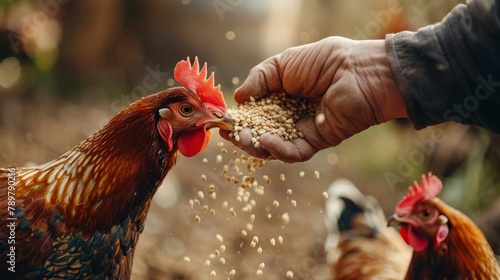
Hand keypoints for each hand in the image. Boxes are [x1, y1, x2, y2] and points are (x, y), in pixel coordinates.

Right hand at [220, 36, 406, 162]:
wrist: (358, 72)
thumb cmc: (324, 61)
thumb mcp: (283, 63)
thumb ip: (259, 79)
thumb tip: (238, 97)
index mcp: (283, 93)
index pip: (257, 110)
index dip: (241, 116)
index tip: (225, 120)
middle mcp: (292, 113)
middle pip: (263, 130)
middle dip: (244, 135)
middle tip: (230, 134)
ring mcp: (304, 129)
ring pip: (275, 145)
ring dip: (257, 145)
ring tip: (243, 140)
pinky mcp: (318, 141)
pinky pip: (295, 152)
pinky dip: (279, 150)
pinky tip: (266, 141)